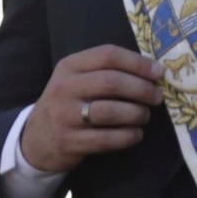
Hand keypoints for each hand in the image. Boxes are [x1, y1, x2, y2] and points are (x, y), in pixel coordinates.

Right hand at [19, 45, 164, 173]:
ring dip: (136, 114)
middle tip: (157, 98)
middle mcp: (64, 87)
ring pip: (110, 111)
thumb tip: (153, 71)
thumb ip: (107, 71)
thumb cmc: (69, 104)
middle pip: (111, 82)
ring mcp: (65, 115)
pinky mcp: (69, 141)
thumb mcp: (77, 79)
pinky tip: (136, 134)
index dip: (138, 63)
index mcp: (69, 66)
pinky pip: (106, 139)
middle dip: (142, 89)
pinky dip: (128, 136)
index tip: (159, 73)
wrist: (37, 137)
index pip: (108, 55)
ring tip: (145, 116)